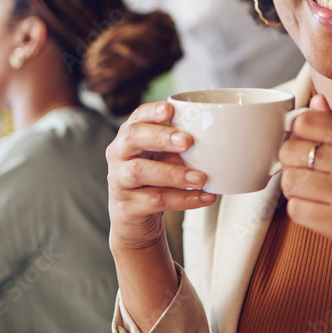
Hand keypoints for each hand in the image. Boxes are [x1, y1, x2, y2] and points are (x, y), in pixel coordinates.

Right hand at [105, 101, 215, 252]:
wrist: (135, 222)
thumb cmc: (153, 183)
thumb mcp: (164, 160)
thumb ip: (178, 147)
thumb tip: (213, 138)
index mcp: (130, 137)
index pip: (138, 117)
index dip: (153, 111)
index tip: (171, 110)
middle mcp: (118, 155)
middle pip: (133, 137)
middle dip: (161, 137)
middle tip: (187, 141)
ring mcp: (119, 180)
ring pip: (140, 171)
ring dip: (174, 173)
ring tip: (201, 178)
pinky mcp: (127, 206)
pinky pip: (155, 200)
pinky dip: (183, 199)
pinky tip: (204, 197)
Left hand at [278, 94, 331, 277]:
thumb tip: (314, 101)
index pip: (306, 121)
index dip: (296, 134)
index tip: (301, 145)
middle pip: (290, 150)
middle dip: (291, 164)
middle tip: (304, 173)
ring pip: (289, 181)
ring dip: (294, 190)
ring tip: (311, 194)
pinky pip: (295, 210)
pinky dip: (301, 212)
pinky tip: (317, 211)